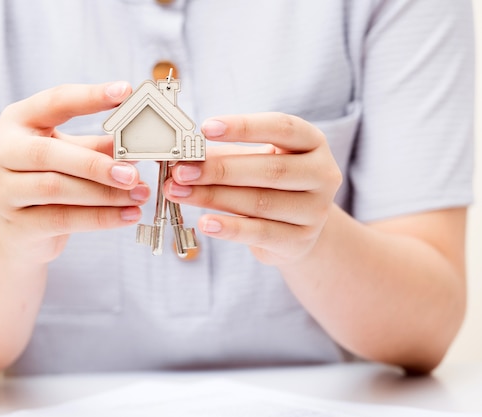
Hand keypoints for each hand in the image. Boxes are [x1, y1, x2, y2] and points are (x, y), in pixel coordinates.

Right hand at [0, 82, 149, 263]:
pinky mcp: (15, 224)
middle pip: (48, 153)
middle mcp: (1, 150)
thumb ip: (97, 146)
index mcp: (17, 121)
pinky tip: (128, 215)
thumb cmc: (46, 182)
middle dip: (95, 163)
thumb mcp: (69, 155)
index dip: (90, 97)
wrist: (17, 232)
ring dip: (104, 193)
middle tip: (133, 172)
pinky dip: (100, 218)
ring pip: (55, 188)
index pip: (54, 102)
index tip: (124, 91)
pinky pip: (62, 219)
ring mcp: (2, 189)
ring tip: (139, 194)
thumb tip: (138, 139)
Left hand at [166, 113, 341, 265]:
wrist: (297, 228)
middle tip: (181, 170)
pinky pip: (260, 233)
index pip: (282, 127)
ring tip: (179, 192)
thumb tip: (186, 156)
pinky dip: (229, 228)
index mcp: (312, 143)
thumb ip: (226, 154)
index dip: (243, 127)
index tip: (205, 128)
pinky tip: (205, 223)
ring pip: (260, 202)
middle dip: (219, 170)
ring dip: (213, 197)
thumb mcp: (254, 161)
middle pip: (269, 169)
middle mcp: (322, 174)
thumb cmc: (270, 185)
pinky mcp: (300, 241)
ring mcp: (315, 211)